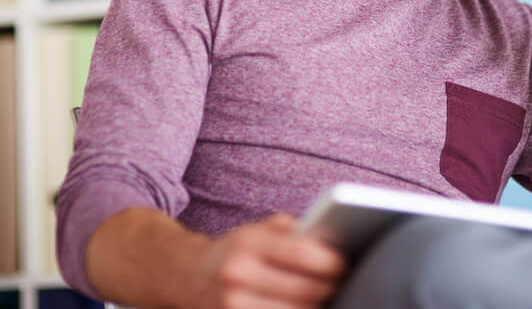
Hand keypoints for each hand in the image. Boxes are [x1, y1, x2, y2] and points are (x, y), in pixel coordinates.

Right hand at [183, 213, 346, 308]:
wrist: (187, 277)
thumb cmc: (234, 251)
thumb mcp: (256, 229)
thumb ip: (292, 231)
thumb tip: (331, 243)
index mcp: (247, 243)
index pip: (300, 253)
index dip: (329, 262)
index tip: (344, 263)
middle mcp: (238, 276)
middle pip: (304, 291)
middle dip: (330, 288)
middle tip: (343, 283)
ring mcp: (234, 307)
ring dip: (317, 307)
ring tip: (327, 297)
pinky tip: (306, 307)